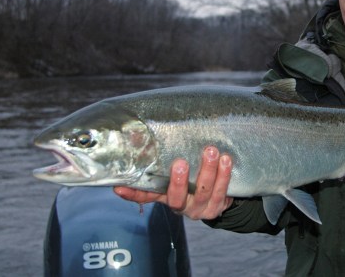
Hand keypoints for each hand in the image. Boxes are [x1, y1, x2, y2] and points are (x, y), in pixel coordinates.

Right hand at [114, 146, 233, 218]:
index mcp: (165, 196)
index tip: (119, 188)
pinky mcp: (216, 208)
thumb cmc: (192, 178)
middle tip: (180, 163)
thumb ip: (163, 161)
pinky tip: (226, 160)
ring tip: (211, 151)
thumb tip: (140, 135)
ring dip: (208, 171)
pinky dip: (224, 175)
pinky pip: (221, 192)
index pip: (145, 196)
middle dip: (179, 181)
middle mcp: (180, 205)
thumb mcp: (175, 172)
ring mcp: (199, 209)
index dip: (132, 194)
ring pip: (203, 192)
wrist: (217, 197)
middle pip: (176, 197)